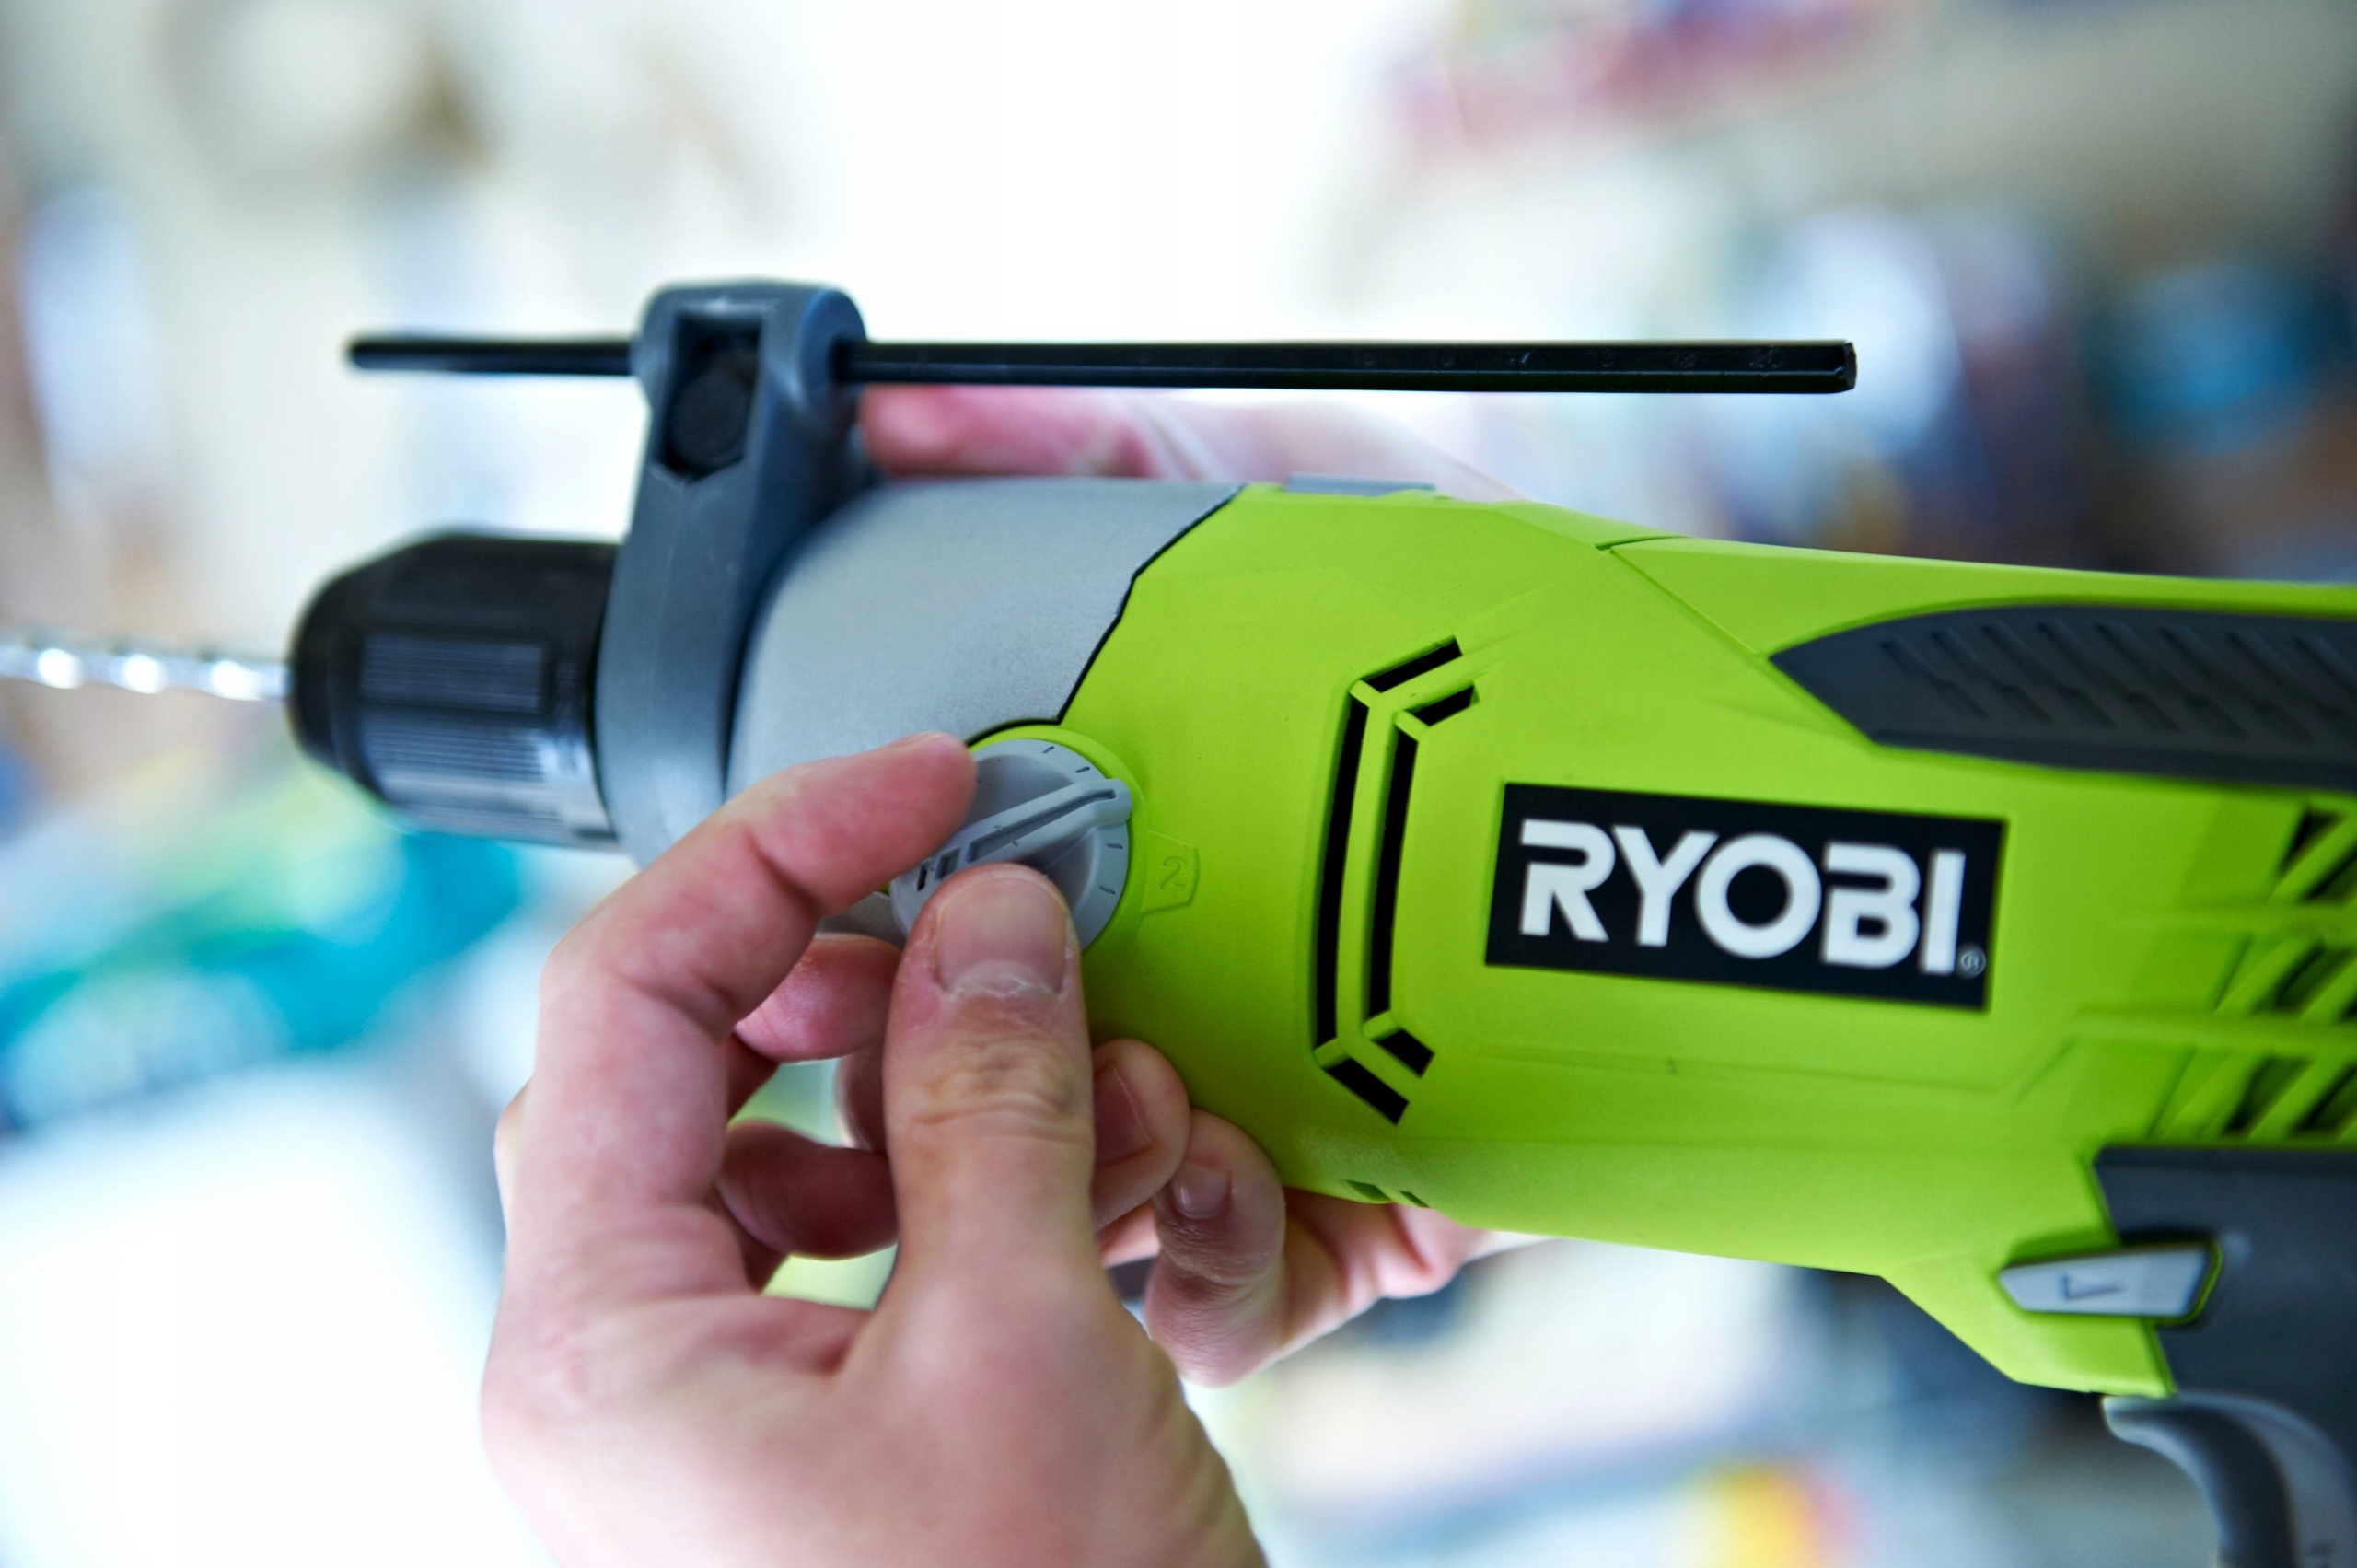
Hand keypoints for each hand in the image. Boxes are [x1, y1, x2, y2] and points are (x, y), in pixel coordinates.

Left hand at [485, 736, 1258, 1566]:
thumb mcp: (1019, 1345)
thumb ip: (992, 1100)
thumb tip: (993, 918)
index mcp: (602, 1347)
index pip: (632, 1000)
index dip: (777, 849)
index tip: (918, 783)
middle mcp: (620, 1371)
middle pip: (687, 1064)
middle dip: (859, 982)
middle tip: (993, 929)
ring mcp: (705, 1408)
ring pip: (772, 1145)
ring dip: (924, 1089)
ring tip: (1061, 1104)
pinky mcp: (802, 1428)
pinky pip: (842, 1238)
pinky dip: (948, 1183)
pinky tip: (1051, 1203)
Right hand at [858, 385, 1525, 1385]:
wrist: (1701, 786)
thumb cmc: (1484, 638)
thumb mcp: (1297, 506)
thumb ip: (1101, 458)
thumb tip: (902, 406)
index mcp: (1111, 871)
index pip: (929, 938)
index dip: (849, 945)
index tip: (809, 933)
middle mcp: (1160, 1008)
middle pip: (976, 1093)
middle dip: (921, 1084)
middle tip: (916, 1034)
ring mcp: (1248, 1127)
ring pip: (1082, 1214)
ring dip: (1066, 1170)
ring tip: (1129, 1082)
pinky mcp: (1354, 1226)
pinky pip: (1233, 1298)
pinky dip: (1202, 1261)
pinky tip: (1224, 1169)